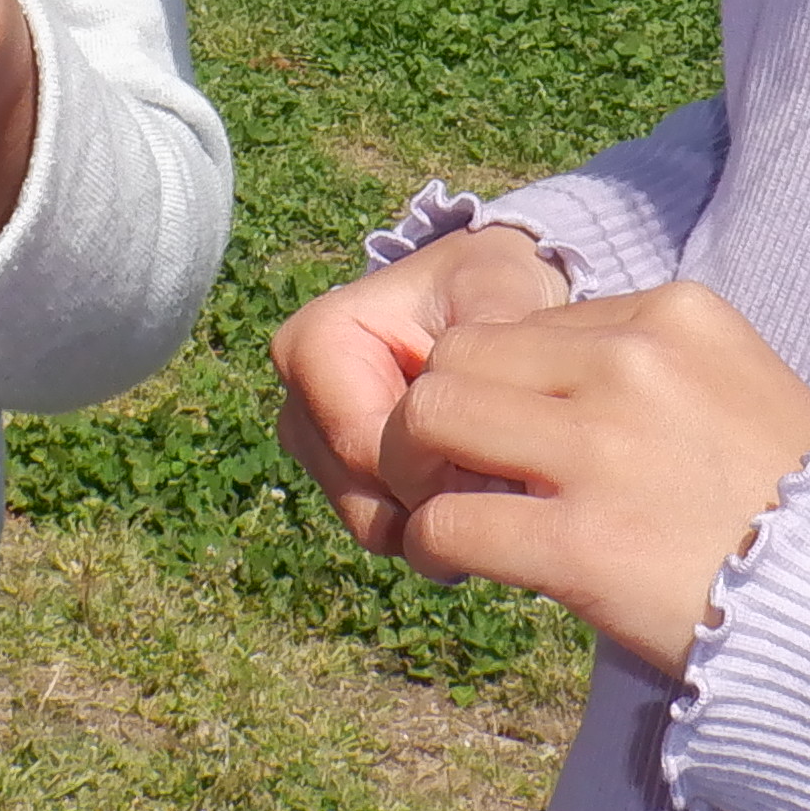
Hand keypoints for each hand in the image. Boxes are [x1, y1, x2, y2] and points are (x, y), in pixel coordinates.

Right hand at [268, 226, 571, 557]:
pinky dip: (435, 522)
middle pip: (362, 493)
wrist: (481, 298)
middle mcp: (299, 401)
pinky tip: (481, 492)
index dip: (432, 468)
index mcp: (314, 344)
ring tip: (500, 483)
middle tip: (510, 478)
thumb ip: (491, 334)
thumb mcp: (497, 288)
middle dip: (439, 499)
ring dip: (440, 516)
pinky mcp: (342, 477)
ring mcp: (316, 445)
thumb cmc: (486, 283)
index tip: (499, 459)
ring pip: (372, 520)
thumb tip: (489, 404)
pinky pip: (387, 527)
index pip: (362, 445)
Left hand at [378, 285, 809, 673]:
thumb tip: (542, 377)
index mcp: (673, 314)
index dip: (508, 383)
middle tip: (460, 471)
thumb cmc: (798, 505)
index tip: (521, 440)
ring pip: (431, 418)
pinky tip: (462, 565)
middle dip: (444, 415)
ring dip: (422, 470)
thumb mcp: (735, 385)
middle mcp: (633, 364)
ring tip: (449, 511)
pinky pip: (447, 521)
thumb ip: (644, 366)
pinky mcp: (581, 545)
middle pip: (461, 355)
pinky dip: (435, 544)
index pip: (529, 321)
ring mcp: (603, 451)